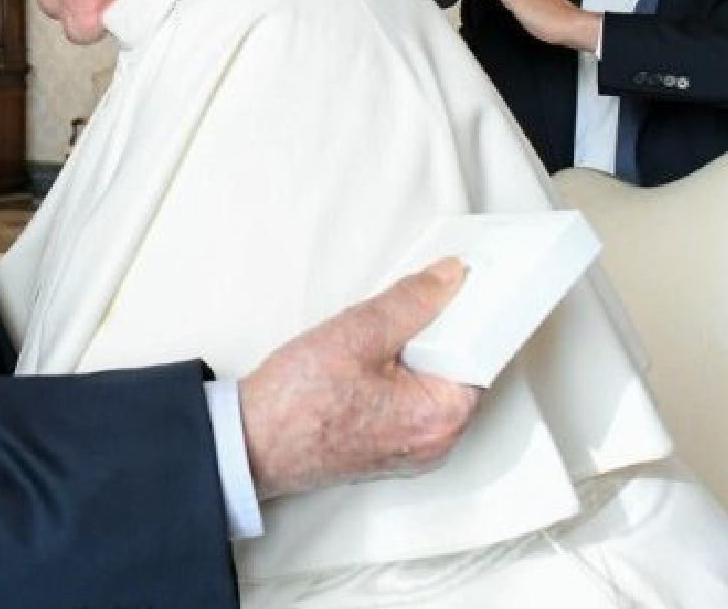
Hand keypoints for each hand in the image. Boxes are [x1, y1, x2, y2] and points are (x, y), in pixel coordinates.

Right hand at [238, 258, 480, 498]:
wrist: (247, 446)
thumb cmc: (293, 405)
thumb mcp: (355, 334)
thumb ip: (411, 301)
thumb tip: (448, 278)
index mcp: (441, 417)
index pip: (480, 350)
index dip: (469, 310)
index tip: (458, 282)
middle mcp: (437, 441)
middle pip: (458, 365)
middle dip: (434, 330)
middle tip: (398, 310)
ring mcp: (414, 449)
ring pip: (431, 380)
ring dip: (410, 351)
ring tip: (369, 340)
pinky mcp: (391, 448)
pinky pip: (411, 399)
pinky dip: (396, 374)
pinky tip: (363, 362)